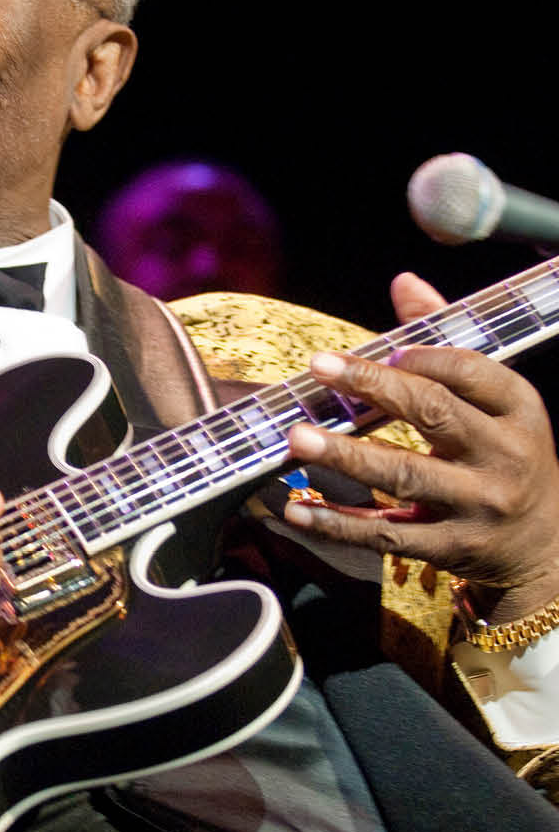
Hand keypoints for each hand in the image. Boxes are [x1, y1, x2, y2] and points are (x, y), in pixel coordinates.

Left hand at [284, 272, 558, 620]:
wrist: (544, 547)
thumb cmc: (506, 457)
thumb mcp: (498, 404)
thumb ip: (448, 344)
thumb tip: (404, 283)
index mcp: (520, 413)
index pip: (473, 373)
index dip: (426, 357)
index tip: (382, 347)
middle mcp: (504, 458)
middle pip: (434, 415)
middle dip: (374, 388)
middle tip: (317, 367)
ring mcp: (478, 507)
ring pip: (404, 476)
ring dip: (346, 455)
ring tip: (296, 436)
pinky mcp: (450, 549)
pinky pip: (387, 536)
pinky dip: (338, 523)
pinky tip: (297, 510)